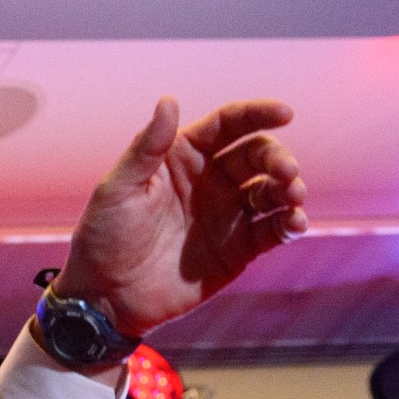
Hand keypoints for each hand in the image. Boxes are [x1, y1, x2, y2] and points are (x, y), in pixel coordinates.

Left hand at [52, 97, 307, 337]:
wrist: (105, 298)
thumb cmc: (103, 238)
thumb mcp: (117, 189)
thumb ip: (146, 148)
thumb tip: (168, 100)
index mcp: (183, 157)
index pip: (228, 125)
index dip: (258, 114)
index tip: (285, 114)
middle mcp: (211, 180)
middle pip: (258, 155)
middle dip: (278, 158)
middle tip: (286, 172)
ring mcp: (227, 214)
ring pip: (273, 190)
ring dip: (290, 189)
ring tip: (293, 196)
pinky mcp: (239, 248)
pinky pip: (274, 229)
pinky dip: (291, 223)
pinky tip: (295, 223)